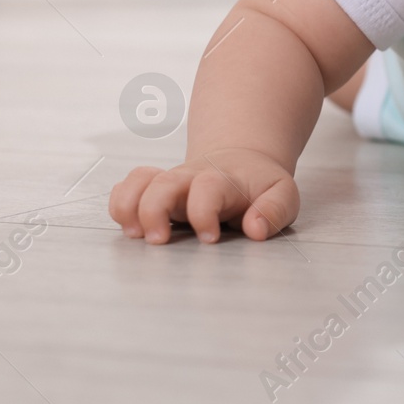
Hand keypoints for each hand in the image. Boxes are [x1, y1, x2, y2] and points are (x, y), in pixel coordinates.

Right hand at [108, 147, 299, 244]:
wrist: (242, 161)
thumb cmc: (260, 185)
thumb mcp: (283, 194)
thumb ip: (275, 210)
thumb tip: (256, 230)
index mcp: (223, 180)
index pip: (206, 188)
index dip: (203, 213)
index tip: (210, 239)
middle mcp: (191, 179)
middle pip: (163, 183)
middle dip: (154, 211)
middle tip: (159, 241)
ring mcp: (170, 183)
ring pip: (139, 182)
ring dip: (129, 207)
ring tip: (134, 235)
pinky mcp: (153, 190)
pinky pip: (126, 187)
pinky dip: (119, 204)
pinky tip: (128, 225)